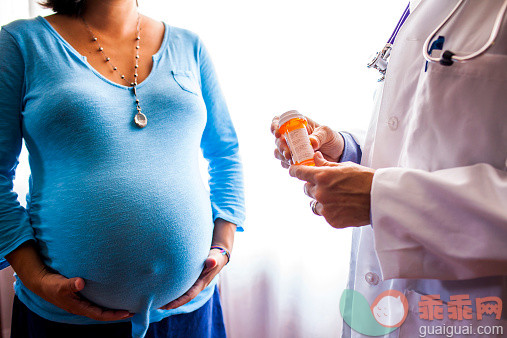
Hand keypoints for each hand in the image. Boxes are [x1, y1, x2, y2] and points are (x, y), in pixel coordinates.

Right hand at [6, 242, 131, 320]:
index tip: (126, 313)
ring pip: (101, 308)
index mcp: (79, 307)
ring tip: (128, 304)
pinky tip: (115, 295)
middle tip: (134, 311)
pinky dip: (107, 300)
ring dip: (113, 308)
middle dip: (118, 314)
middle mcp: (82, 307)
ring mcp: (82, 302)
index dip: (113, 315)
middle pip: (103, 314)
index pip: (99, 315)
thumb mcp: (60, 284)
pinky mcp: (82, 296)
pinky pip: (97, 301)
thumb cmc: (51, 284)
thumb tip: (81, 283)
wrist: (41, 283)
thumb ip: (70, 284)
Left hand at [159, 249, 227, 309]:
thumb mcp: (215, 258)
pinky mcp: (189, 279)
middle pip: (182, 298)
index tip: (167, 306)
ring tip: (155, 300)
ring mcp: (192, 283)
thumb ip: (213, 260)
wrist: (217, 257)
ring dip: (169, 297)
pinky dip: (171, 289)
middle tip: (156, 305)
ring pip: (180, 293)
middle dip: (170, 303)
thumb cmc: (215, 258)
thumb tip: (211, 262)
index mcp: (201, 284)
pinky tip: (161, 288)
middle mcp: (195, 286)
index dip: (178, 302)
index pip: (189, 296)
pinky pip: (179, 286)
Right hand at [271, 112, 344, 168]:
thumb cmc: (331, 138)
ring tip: (291, 159)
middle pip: (277, 139)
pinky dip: (288, 164)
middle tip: (287, 151)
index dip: (275, 126)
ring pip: (278, 152)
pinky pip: (285, 163)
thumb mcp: (328, 133)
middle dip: (280, 145)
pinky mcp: (293, 161)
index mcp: (297, 124)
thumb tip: (311, 142)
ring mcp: (291, 149)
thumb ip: (319, 136)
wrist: (337, 154)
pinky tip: (295, 165)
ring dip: (282, 155)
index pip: (279, 121)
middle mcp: (291, 136)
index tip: (278, 133)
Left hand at [289, 152, 374, 227]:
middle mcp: (320, 193)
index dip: (295, 171)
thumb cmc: (365, 179)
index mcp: (322, 177)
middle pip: (306, 189)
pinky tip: (343, 207)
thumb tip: (315, 157)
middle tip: (328, 185)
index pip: (300, 173)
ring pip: (314, 203)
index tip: (293, 171)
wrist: (381, 199)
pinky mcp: (331, 220)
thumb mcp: (345, 167)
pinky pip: (324, 214)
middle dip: (314, 186)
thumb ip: (326, 165)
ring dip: (321, 200)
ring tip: (338, 198)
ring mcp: (325, 208)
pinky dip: (331, 210)